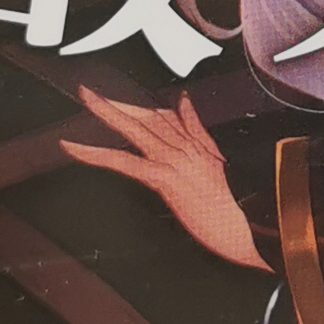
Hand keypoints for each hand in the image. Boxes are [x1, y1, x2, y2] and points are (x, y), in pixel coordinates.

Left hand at [57, 89, 260, 273]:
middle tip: (88, 92)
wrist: (249, 231)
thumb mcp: (217, 162)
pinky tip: (75, 148)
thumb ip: (198, 129)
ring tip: (85, 101)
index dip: (139, 107)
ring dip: (107, 114)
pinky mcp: (165, 178)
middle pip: (148, 117)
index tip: (119, 102)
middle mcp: (185, 147)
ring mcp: (175, 161)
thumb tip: (185, 100)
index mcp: (196, 145)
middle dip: (118, 104)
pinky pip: (125, 162)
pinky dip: (97, 153)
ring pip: (137, 131)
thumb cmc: (235, 206)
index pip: (165, 116)